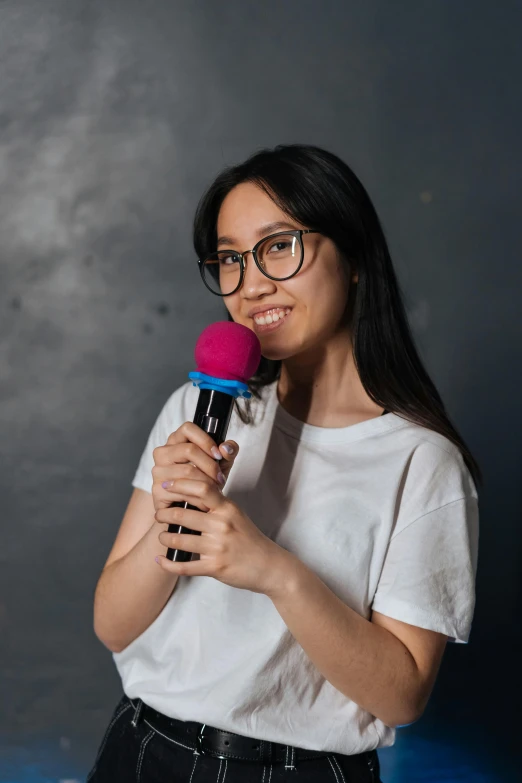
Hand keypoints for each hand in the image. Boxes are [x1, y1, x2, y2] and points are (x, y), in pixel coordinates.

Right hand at [151, 421, 238, 513]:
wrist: (192, 508)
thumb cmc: (206, 480)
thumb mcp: (222, 464)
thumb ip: (229, 452)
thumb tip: (225, 448)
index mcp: (177, 441)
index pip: (188, 428)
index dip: (205, 440)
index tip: (218, 455)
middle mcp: (163, 453)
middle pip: (188, 449)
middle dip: (210, 465)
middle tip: (220, 478)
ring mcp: (158, 471)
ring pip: (186, 471)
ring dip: (206, 482)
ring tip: (216, 490)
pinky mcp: (157, 490)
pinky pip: (180, 491)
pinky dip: (197, 497)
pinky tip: (205, 502)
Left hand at [154, 476, 293, 596]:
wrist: (269, 565)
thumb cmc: (249, 538)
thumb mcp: (236, 514)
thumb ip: (215, 504)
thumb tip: (189, 490)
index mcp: (227, 509)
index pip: (200, 488)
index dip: (179, 484)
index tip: (166, 484)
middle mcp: (222, 525)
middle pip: (182, 514)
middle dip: (163, 514)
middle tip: (159, 515)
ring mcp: (217, 547)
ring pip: (178, 540)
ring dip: (164, 538)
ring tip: (162, 536)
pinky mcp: (214, 567)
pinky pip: (183, 566)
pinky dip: (168, 563)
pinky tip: (161, 560)